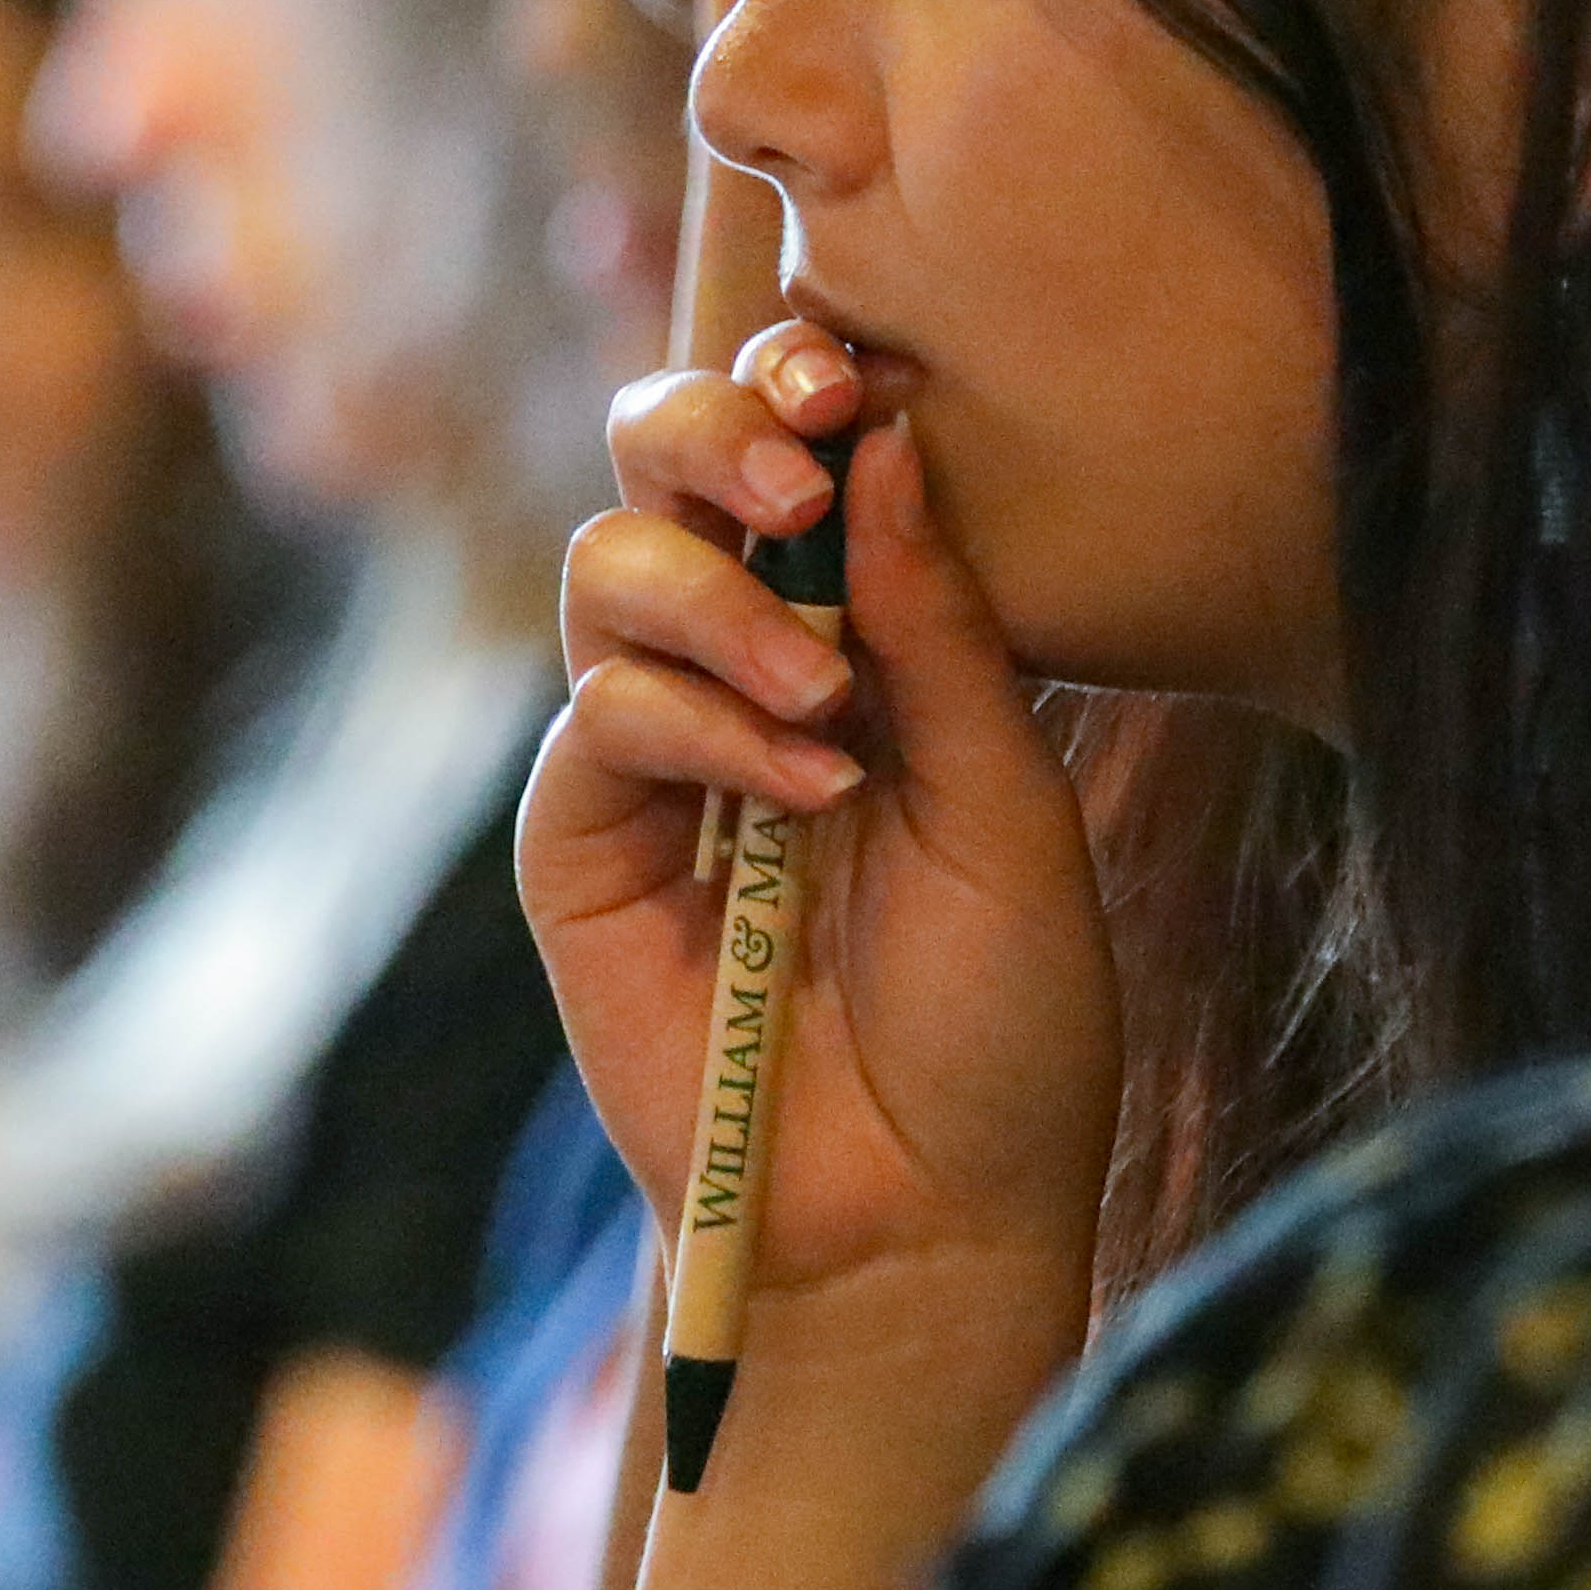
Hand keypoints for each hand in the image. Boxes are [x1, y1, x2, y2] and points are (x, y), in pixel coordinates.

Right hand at [518, 337, 1121, 1325]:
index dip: (791, 382)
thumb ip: (943, 625)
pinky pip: (601, 710)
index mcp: (857, 632)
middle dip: (715, 432)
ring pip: (610, 562)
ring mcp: (646, 748)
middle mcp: (737, 662)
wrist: (929, 1211)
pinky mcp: (578, 836)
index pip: (788, 452)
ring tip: (822, 702)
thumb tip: (885, 432)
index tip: (845, 377)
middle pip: (656, 458)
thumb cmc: (1004, 1019)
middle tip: (798, 486)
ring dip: (720, 602)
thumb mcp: (1012, 799)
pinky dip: (701, 728)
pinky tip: (803, 797)